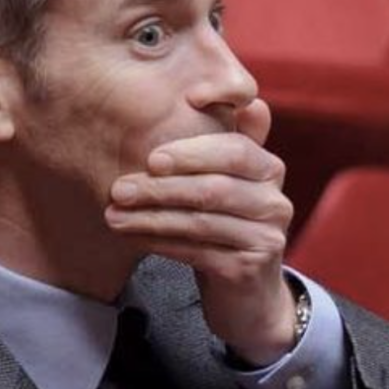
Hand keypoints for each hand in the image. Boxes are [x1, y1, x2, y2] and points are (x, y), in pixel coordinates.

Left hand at [105, 99, 296, 364]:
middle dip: (162, 186)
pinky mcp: (250, 268)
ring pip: (202, 220)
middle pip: (214, 186)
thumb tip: (201, 92)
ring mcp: (267, 236)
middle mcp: (275, 200)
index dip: (194, 150)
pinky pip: (198, 251)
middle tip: (119, 187)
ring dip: (151, 216)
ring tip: (113, 214)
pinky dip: (161, 242)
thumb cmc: (225, 227)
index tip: (152, 156)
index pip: (234, 150)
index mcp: (268, 169)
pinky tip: (132, 236)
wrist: (247, 296)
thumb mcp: (225, 182)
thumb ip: (218, 142)